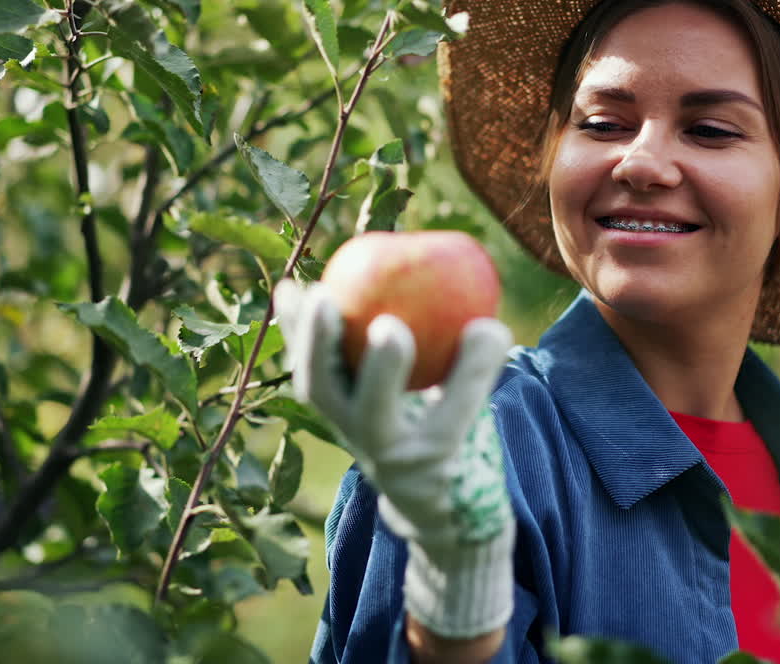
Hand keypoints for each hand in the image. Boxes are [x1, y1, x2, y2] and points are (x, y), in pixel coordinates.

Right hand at [275, 280, 516, 637]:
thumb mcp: (396, 393)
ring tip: (391, 327)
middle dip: (314, 345)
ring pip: (376, 414)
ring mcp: (393, 457)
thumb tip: (379, 270)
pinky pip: (457, 410)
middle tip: (323, 296)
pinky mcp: (439, 465)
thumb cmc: (422, 430)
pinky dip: (475, 368)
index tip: (289, 286)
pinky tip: (491, 328)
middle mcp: (355, 436)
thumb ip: (379, 347)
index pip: (306, 364)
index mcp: (339, 411)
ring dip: (381, 370)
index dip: (292, 330)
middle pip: (320, 392)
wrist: (451, 510)